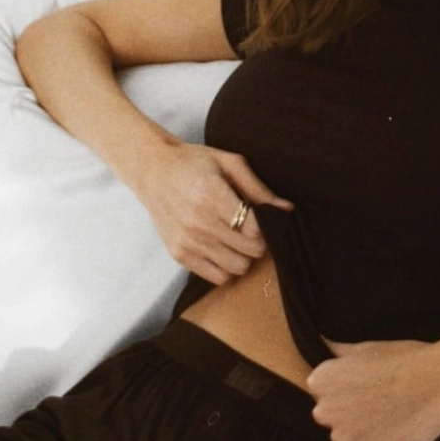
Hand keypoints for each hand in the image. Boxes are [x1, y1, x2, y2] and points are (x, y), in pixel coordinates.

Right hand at [134, 140, 291, 283]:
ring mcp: (186, 241)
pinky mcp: (179, 254)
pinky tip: (223, 247)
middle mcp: (198, 223)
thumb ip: (258, 189)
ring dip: (243, 255)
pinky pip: (217, 277)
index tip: (264, 217)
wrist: (152, 171)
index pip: (255, 229)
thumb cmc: (194, 163)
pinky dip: (226, 266)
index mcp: (211, 196)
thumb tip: (288, 210)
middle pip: (250, 251)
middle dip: (258, 241)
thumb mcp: (229, 163)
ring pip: (237, 268)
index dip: (267, 226)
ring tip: (237, 237)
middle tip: (252, 227)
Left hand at [307, 337, 439, 440]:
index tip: (372, 388)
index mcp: (320, 381)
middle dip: (354, 416)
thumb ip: (337, 354)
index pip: (325, 395)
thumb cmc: (406, 360)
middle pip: (334, 420)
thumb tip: (321, 344)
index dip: (351, 393)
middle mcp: (323, 411)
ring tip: (395, 419)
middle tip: (385, 405)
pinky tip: (398, 435)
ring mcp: (341, 438)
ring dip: (367, 436)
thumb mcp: (365, 348)